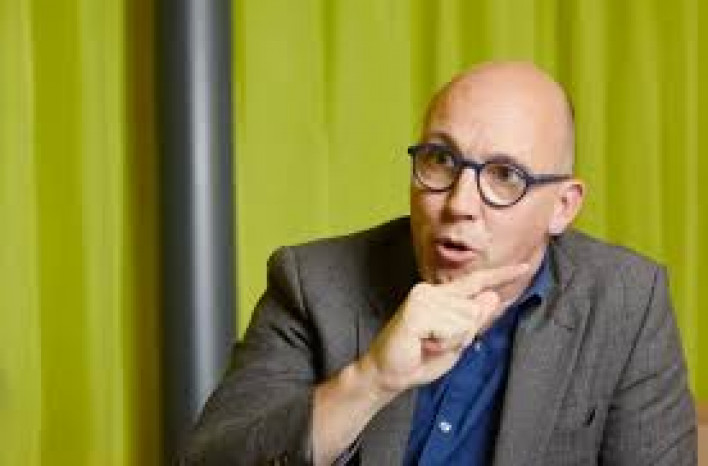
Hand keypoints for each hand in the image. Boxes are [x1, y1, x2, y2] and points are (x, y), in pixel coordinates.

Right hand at [359, 263, 530, 397]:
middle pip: (475, 310)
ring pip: (465, 321)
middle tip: (435, 344)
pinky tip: (423, 344)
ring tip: (427, 344)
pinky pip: (451, 329)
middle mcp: (431, 290)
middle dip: (462, 336)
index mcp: (441, 296)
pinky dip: (442, 344)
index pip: (475, 282)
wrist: (389, 374)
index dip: (500, 276)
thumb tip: (493, 296)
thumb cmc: (419, 359)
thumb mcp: (456, 343)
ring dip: (450, 342)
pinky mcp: (417, 311)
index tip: (524, 267)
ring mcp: (423, 297)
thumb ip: (474, 321)